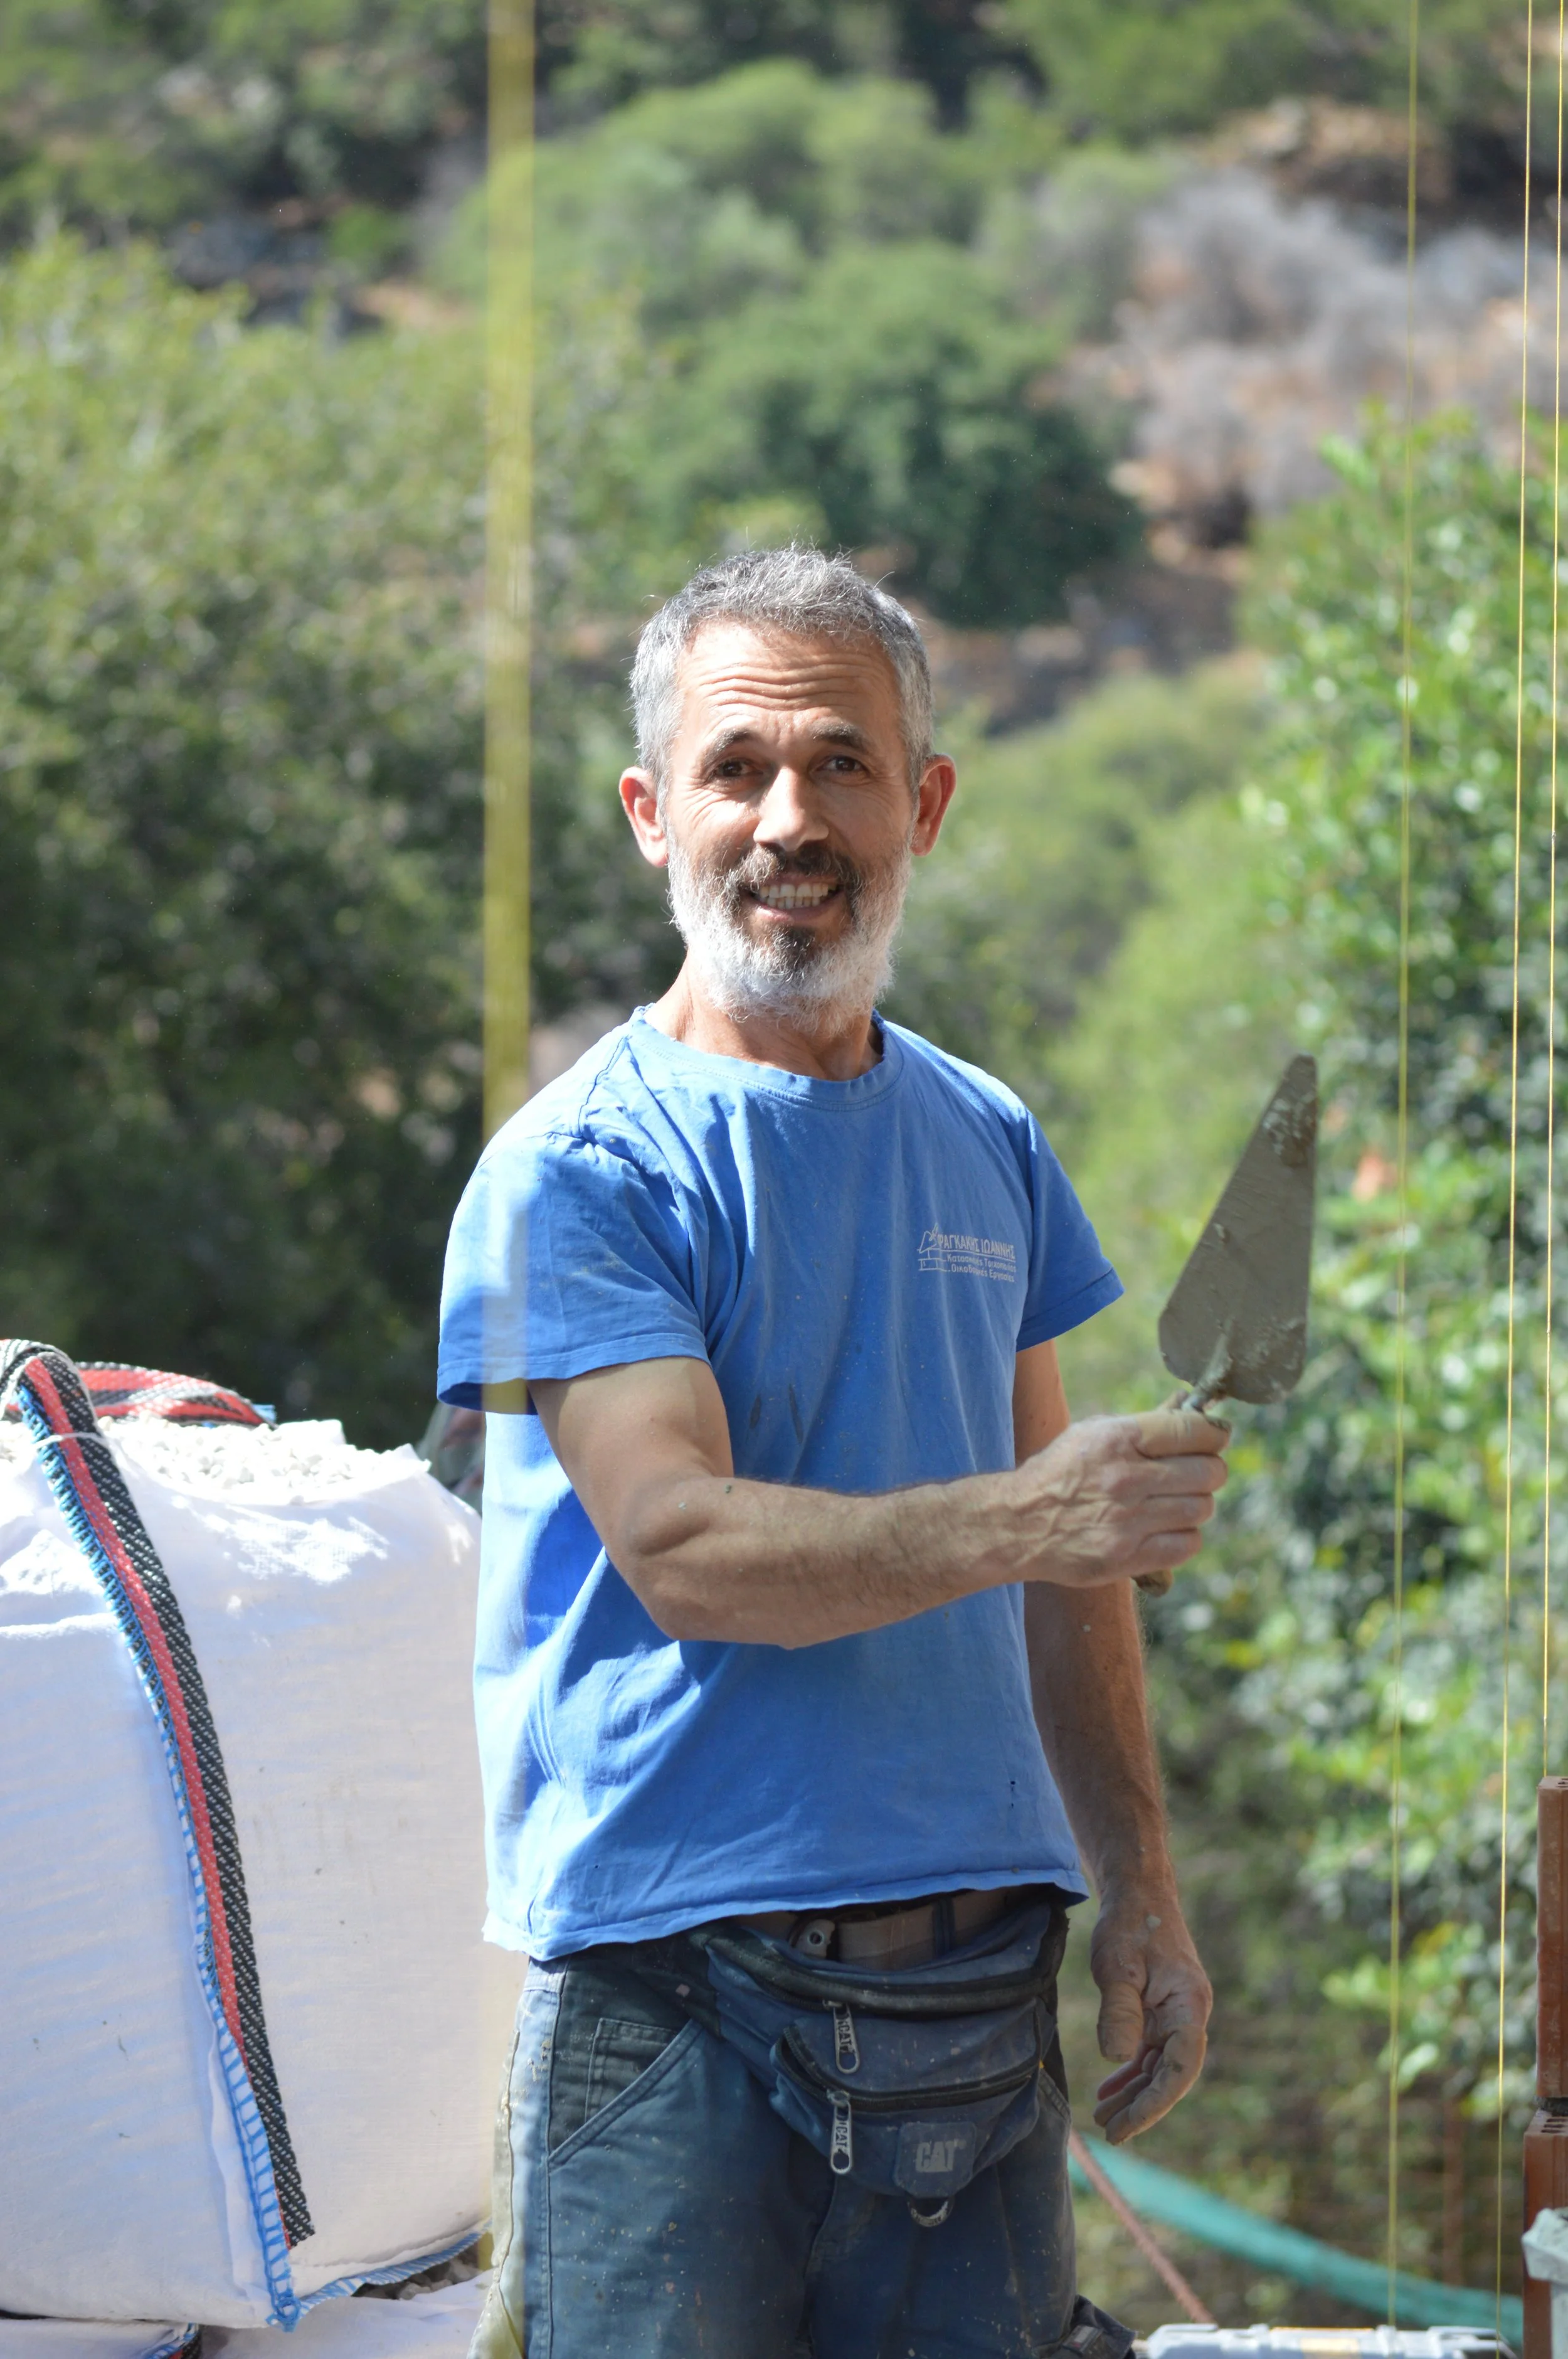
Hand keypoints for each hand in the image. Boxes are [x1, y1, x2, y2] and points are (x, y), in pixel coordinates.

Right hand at [1014, 1409, 1228, 1590]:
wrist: (1018, 1524)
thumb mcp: (1092, 1434)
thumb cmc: (1060, 1472)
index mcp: (1116, 1440)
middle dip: (1210, 1469)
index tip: (1215, 1438)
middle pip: (1207, 1472)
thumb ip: (1144, 1424)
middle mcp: (1124, 1479)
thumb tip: (1192, 1408)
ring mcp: (1127, 1522)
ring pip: (1201, 1509)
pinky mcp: (1127, 1557)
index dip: (1214, 1433)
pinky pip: (1187, 1545)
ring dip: (1196, 1504)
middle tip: (1199, 1472)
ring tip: (1177, 1501)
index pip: (1192, 1431)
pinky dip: (1184, 1535)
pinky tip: (1167, 1527)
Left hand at [1087, 1884, 1210, 2142]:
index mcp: (1189, 2006)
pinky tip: (1110, 2089)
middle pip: (1170, 2075)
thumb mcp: (1118, 1964)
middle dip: (1142, 2107)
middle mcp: (1188, 2015)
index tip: (1127, 2125)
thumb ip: (1119, 2011)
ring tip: (1104, 2117)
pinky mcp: (1160, 2011)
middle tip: (1110, 2132)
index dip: (1155, 2102)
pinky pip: (1148, 2051)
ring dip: (1134, 2093)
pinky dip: (1131, 2071)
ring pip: (1158, 2067)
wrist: (1138, 1891)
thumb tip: (1116, 2058)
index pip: (1180, 2069)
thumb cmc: (1130, 1923)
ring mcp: (1175, 2015)